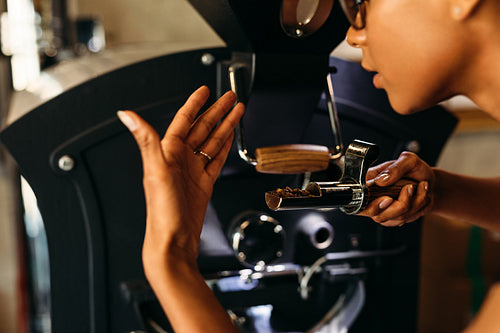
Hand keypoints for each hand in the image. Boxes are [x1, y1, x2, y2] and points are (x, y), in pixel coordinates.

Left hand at [117, 86, 244, 265]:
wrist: (173, 240)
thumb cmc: (162, 211)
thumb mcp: (155, 171)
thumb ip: (146, 140)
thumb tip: (126, 115)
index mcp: (168, 153)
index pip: (184, 120)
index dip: (195, 104)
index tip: (204, 91)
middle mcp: (180, 159)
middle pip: (202, 128)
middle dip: (217, 111)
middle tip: (231, 97)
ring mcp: (193, 171)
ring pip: (212, 141)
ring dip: (225, 126)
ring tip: (237, 112)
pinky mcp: (203, 183)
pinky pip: (216, 159)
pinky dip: (224, 147)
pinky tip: (230, 138)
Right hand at [358, 151, 434, 225]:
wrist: (429, 181)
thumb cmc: (415, 170)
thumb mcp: (409, 161)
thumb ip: (395, 168)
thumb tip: (380, 181)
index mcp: (368, 183)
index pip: (358, 200)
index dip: (369, 205)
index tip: (388, 198)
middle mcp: (372, 199)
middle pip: (377, 215)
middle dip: (398, 206)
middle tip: (409, 189)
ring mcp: (383, 211)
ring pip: (394, 218)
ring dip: (414, 202)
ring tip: (420, 186)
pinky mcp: (394, 218)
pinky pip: (405, 219)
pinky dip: (418, 206)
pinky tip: (421, 194)